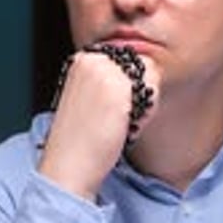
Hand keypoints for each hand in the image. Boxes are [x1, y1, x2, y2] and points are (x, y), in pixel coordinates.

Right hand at [39, 50, 160, 200]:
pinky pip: (152, 91)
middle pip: (141, 64)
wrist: (69, 163)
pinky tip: (126, 127)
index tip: (112, 110)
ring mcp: (106, 71)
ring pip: (150, 75)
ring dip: (144, 101)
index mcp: (83, 59)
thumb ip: (110, 78)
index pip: (127, 59)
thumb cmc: (81, 139)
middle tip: (118, 119)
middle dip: (139, 91)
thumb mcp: (89, 97)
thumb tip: (142, 69)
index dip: (130, 86)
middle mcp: (93, 59)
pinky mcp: (120, 86)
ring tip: (121, 123)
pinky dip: (147, 113)